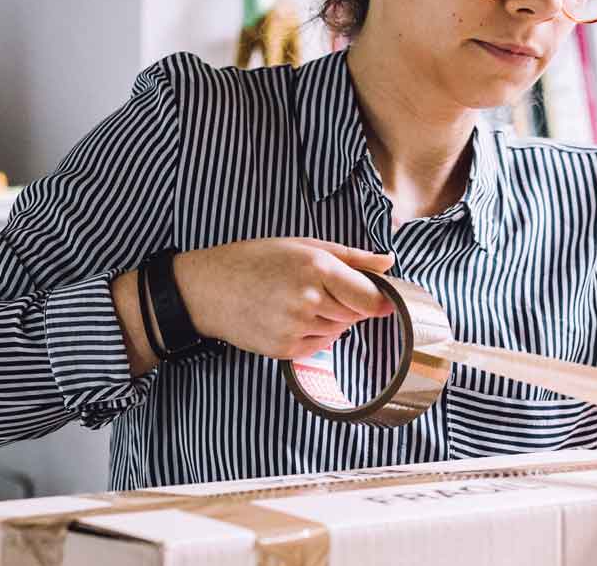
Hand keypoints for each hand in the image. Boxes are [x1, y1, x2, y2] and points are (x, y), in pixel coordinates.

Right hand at [176, 237, 395, 359]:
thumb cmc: (254, 260)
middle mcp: (309, 300)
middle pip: (356, 314)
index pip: (371, 297)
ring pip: (339, 330)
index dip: (382, 300)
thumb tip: (388, 262)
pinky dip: (313, 334)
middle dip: (348, 303)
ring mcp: (296, 328)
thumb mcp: (302, 246)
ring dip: (330, 318)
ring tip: (298, 300)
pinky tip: (289, 317)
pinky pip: (319, 346)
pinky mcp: (285, 350)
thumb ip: (351, 257)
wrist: (207, 289)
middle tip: (320, 288)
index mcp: (317, 268)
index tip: (384, 299)